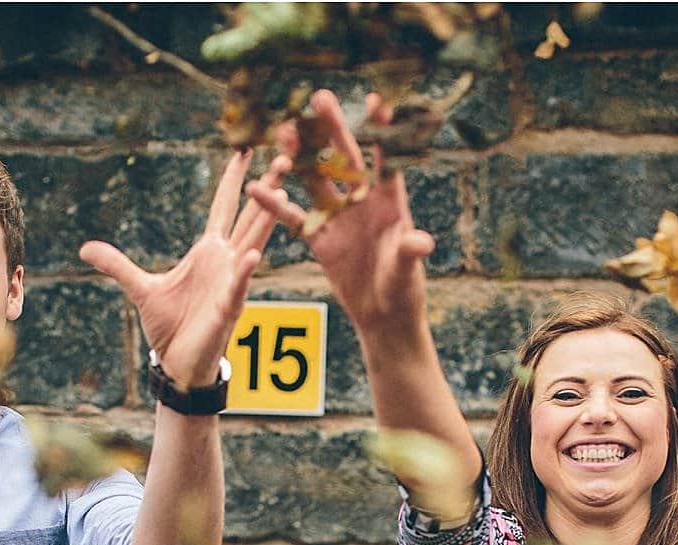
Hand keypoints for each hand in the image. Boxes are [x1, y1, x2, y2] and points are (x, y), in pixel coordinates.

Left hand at [79, 150, 281, 390]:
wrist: (178, 364)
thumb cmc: (169, 327)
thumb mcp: (140, 289)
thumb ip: (117, 265)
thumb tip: (85, 249)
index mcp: (209, 251)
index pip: (225, 207)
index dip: (234, 179)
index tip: (245, 149)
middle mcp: (226, 261)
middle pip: (250, 216)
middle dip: (267, 187)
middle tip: (284, 155)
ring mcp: (231, 283)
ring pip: (254, 242)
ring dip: (268, 218)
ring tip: (282, 190)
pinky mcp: (228, 309)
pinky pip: (238, 287)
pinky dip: (245, 272)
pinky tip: (254, 254)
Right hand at [244, 90, 436, 333]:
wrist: (383, 315)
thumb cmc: (403, 290)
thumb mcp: (406, 271)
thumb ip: (409, 252)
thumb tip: (420, 241)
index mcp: (389, 203)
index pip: (385, 159)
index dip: (382, 130)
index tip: (375, 98)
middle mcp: (362, 202)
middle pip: (344, 158)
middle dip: (332, 128)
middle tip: (319, 96)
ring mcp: (338, 218)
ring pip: (315, 179)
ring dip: (300, 157)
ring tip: (284, 130)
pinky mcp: (320, 239)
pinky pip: (294, 218)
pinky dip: (276, 206)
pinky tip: (257, 186)